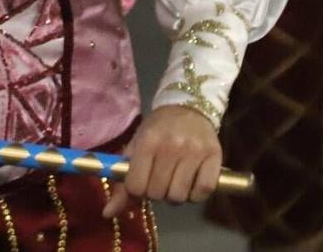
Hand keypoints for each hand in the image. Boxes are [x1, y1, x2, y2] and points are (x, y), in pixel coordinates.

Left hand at [101, 104, 221, 218]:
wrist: (189, 107)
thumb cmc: (157, 130)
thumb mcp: (136, 148)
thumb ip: (122, 183)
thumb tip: (108, 214)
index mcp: (148, 142)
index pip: (136, 187)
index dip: (138, 190)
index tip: (143, 182)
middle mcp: (171, 146)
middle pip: (158, 194)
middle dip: (157, 192)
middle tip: (161, 179)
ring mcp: (194, 151)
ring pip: (179, 196)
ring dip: (176, 195)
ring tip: (176, 180)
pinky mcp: (214, 156)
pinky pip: (203, 191)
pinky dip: (196, 194)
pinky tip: (192, 182)